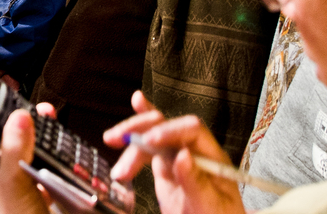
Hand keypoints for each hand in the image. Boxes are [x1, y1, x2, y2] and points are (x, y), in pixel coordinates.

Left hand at [0, 110, 49, 213]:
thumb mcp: (11, 182)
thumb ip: (13, 148)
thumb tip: (18, 117)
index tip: (0, 94)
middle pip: (6, 138)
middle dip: (22, 122)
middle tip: (36, 109)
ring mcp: (17, 185)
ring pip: (26, 153)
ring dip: (38, 140)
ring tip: (48, 124)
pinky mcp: (35, 194)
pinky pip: (42, 170)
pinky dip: (51, 161)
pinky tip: (57, 157)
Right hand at [103, 91, 243, 213]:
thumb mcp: (211, 206)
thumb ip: (196, 182)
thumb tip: (182, 156)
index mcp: (211, 156)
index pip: (191, 130)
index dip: (169, 131)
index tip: (148, 141)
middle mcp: (193, 152)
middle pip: (166, 127)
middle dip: (140, 128)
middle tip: (119, 137)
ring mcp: (177, 159)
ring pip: (150, 138)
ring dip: (130, 142)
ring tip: (115, 158)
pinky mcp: (165, 169)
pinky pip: (147, 150)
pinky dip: (134, 140)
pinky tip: (128, 120)